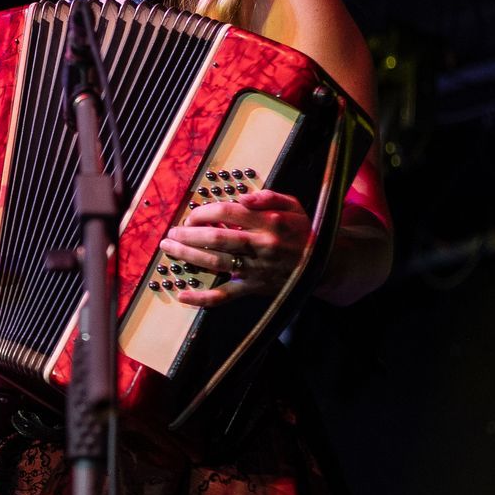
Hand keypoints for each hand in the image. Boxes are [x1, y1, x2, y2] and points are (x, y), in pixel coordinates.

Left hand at [160, 189, 311, 306]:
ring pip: (215, 263)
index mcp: (269, 222)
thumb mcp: (294, 205)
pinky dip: (202, 298)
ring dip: (187, 256)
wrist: (325, 265)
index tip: (192, 215)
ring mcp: (256, 269)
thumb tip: (241, 197)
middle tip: (171, 233)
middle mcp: (261, 245)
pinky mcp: (254, 288)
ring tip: (169, 249)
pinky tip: (182, 295)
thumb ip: (268, 197)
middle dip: (188, 234)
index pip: (227, 213)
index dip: (203, 213)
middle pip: (216, 238)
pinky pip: (225, 296)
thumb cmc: (303, 231)